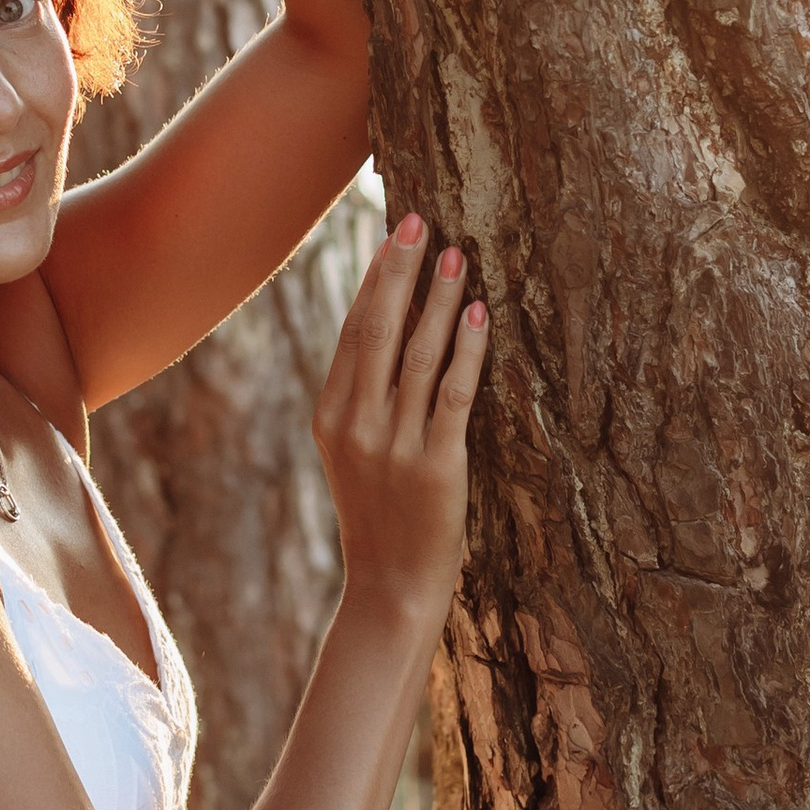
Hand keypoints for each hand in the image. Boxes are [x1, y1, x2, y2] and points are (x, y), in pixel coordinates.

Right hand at [314, 217, 487, 627]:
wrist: (390, 589)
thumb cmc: (380, 518)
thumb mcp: (352, 455)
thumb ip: (362, 400)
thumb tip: (387, 334)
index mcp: (330, 417)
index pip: (353, 332)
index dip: (373, 280)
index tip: (392, 234)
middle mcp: (357, 425)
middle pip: (378, 330)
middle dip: (399, 271)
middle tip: (418, 221)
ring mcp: (394, 446)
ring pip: (418, 354)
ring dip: (439, 299)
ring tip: (457, 254)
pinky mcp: (436, 466)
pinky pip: (454, 394)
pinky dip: (467, 348)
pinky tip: (478, 313)